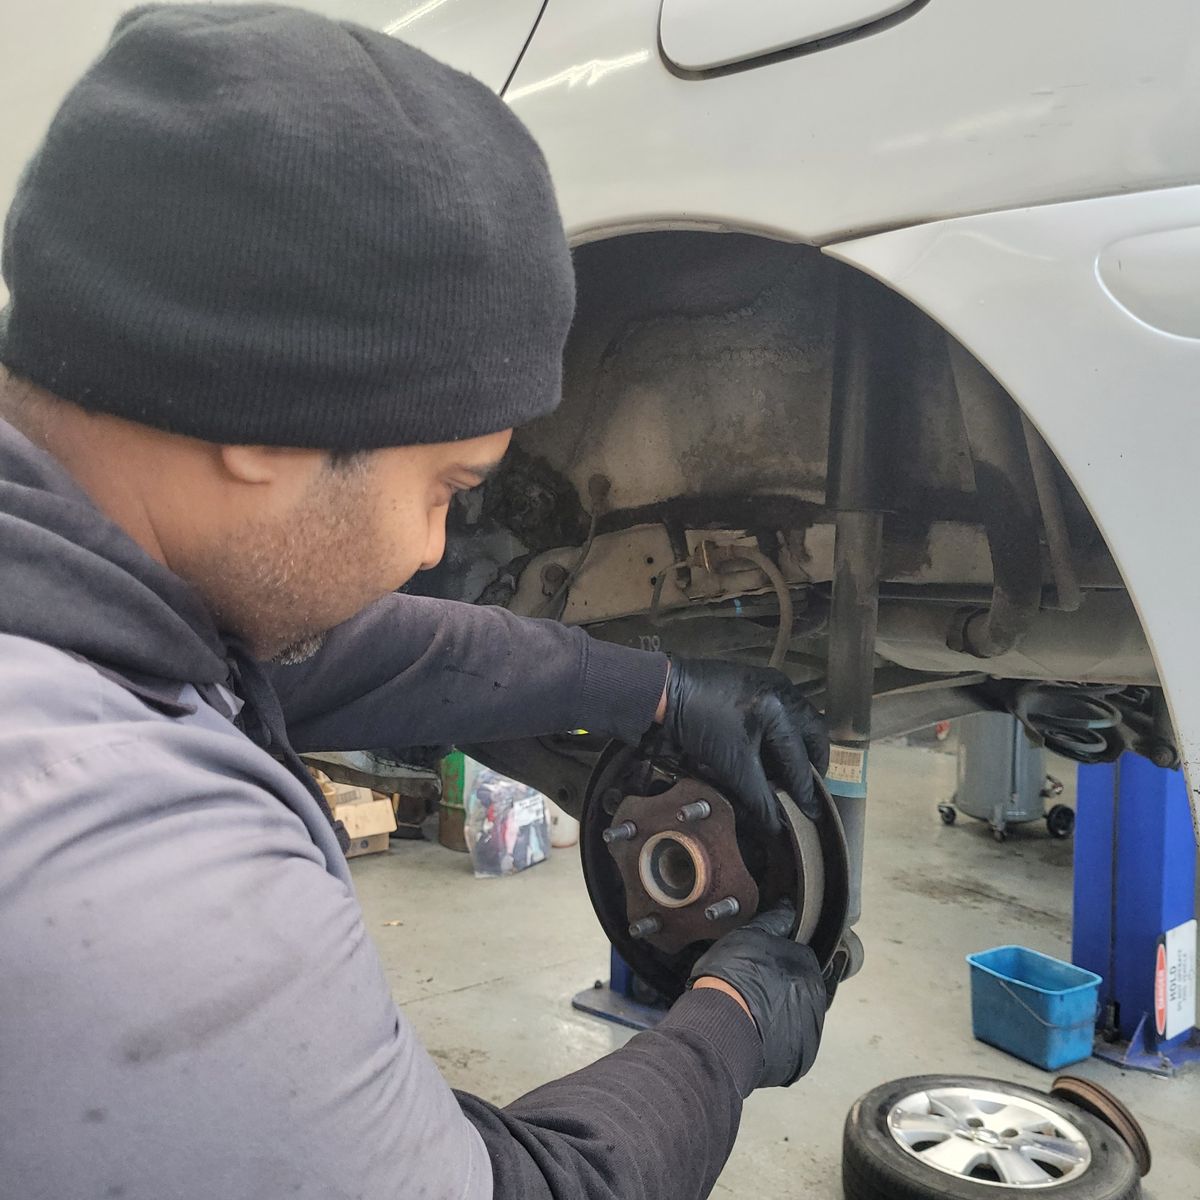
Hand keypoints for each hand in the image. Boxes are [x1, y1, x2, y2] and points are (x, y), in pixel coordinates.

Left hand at [658, 657, 828, 832]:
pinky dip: (784, 733)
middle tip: (808, 787)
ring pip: (801, 720)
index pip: (798, 759)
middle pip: (814, 733)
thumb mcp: (732, 764)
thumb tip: (776, 826)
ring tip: (789, 773)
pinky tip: (772, 751)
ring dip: (799, 747)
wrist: (667, 690)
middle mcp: (784, 692)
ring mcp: (772, 682)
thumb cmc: (697, 725)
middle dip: (814, 762)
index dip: (803, 790)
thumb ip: (759, 796)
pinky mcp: (760, 680)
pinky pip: (785, 710)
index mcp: (779, 710)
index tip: (811, 813)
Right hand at [688, 906, 827, 1087]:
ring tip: (753, 1013)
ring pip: (797, 1016)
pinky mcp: (800, 1058)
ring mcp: (810, 1031)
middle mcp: (817, 999)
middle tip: (755, 990)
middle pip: (801, 989)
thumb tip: (786, 908)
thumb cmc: (733, 977)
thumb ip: (771, 922)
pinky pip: (790, 1043)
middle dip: (783, 989)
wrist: (721, 1025)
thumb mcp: (748, 937)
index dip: (779, 962)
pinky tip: (755, 1032)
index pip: (800, 959)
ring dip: (781, 1014)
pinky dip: (777, 1039)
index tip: (761, 967)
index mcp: (808, 967)